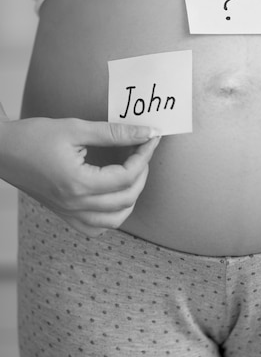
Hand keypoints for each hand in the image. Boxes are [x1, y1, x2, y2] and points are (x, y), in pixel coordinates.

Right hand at [0, 103, 160, 235]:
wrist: (1, 151)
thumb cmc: (33, 137)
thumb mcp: (76, 128)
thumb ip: (114, 132)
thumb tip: (146, 132)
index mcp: (78, 183)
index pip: (127, 176)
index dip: (144, 156)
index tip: (150, 138)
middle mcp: (75, 204)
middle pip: (127, 198)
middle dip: (143, 173)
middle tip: (143, 150)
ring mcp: (69, 213)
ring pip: (116, 219)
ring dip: (132, 196)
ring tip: (133, 172)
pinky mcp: (64, 215)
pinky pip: (96, 227)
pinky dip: (112, 215)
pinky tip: (114, 195)